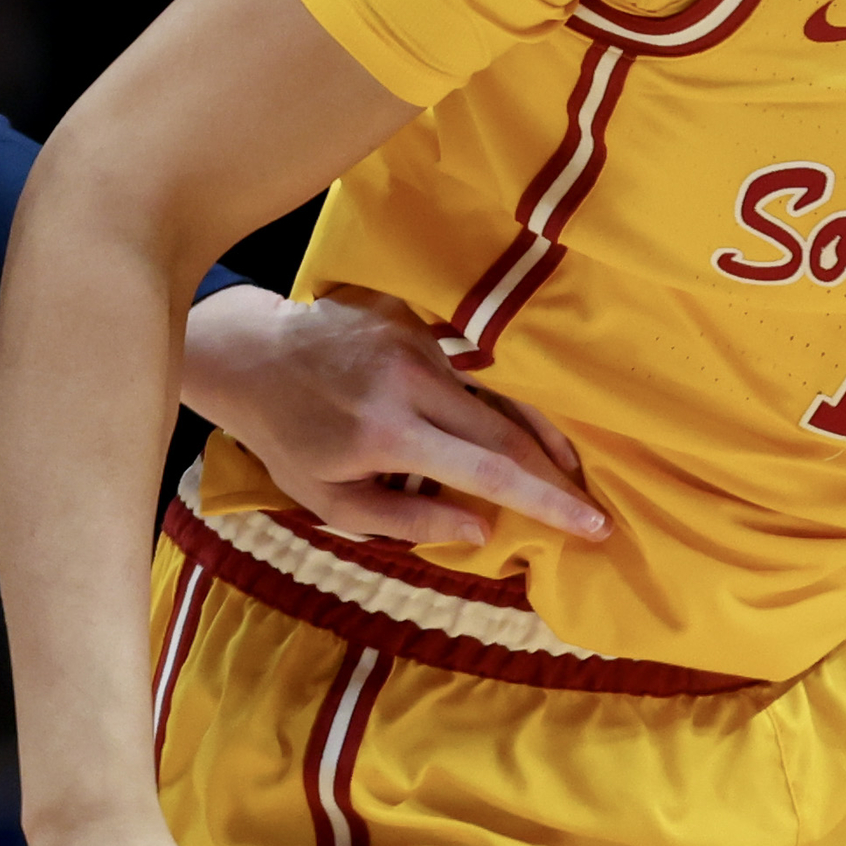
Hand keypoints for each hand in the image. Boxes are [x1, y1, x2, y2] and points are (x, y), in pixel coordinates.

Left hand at [180, 285, 604, 547]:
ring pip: (497, 393)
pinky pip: (472, 366)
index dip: (548, 500)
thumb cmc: (289, 439)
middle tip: (591, 501)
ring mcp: (416, 340)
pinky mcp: (416, 317)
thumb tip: (483, 529)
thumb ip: (409, 519)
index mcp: (390, 432)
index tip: (592, 523)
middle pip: (508, 429)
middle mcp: (412, 378)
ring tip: (571, 466)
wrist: (253, 356)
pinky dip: (502, 398)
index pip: (489, 471)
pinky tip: (525, 424)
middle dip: (556, 469)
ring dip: (538, 432)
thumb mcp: (333, 500)